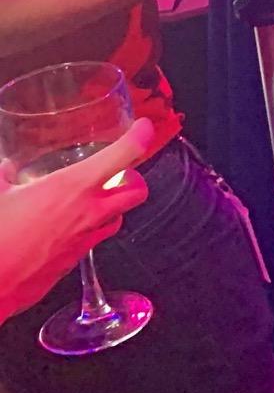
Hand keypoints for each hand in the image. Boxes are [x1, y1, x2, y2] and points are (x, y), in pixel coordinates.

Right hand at [0, 118, 152, 324]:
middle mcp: (88, 213)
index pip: (125, 154)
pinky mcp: (73, 264)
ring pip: (117, 220)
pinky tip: (64, 229)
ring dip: (112, 208)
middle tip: (121, 173)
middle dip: (135, 180)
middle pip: (137, 193)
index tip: (142, 128)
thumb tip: (7, 168)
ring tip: (92, 201)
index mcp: (73, 187)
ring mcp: (84, 241)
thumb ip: (4, 176)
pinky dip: (87, 232)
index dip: (140, 136)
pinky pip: (91, 243)